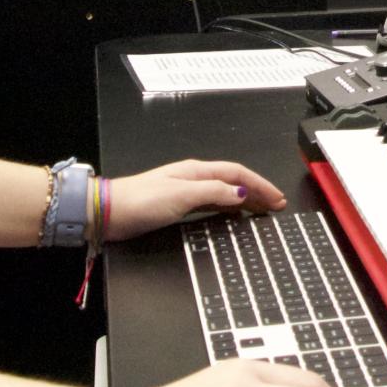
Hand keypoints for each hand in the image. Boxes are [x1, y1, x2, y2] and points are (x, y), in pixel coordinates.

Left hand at [105, 159, 286, 239]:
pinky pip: (213, 202)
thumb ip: (213, 192)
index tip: (278, 198)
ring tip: (262, 210)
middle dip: (257, 191)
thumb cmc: (141, 202)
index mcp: (197, 171)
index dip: (260, 185)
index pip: (238, 173)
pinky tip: (232, 215)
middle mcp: (194, 177)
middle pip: (233, 181)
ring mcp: (186, 191)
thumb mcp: (181, 196)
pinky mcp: (178, 205)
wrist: (109, 212)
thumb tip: (240, 191)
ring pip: (225, 192)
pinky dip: (229, 207)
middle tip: (277, 206)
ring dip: (245, 200)